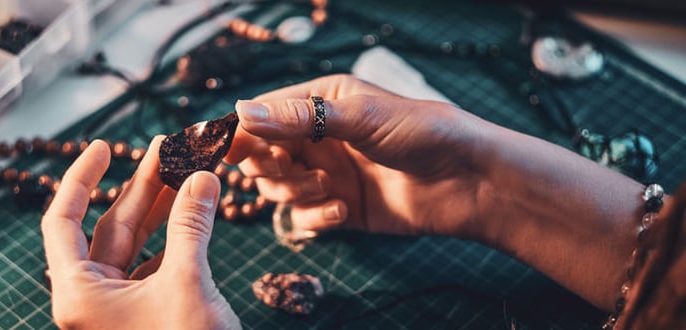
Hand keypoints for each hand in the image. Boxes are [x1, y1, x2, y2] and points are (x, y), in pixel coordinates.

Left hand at [41, 138, 239, 328]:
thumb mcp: (188, 283)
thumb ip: (192, 226)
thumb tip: (202, 177)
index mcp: (80, 294)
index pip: (63, 222)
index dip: (81, 178)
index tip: (104, 146)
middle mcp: (94, 298)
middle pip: (110, 226)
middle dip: (141, 186)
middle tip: (168, 149)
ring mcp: (122, 305)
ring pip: (138, 242)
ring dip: (163, 207)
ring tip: (187, 169)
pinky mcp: (150, 310)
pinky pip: (159, 260)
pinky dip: (178, 234)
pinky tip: (196, 208)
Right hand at [225, 74, 488, 237]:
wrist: (466, 181)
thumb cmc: (420, 133)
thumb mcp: (358, 116)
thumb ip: (299, 118)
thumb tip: (240, 112)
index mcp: (320, 101)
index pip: (264, 114)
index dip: (244, 132)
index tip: (229, 149)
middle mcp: (318, 137)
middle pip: (263, 154)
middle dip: (269, 165)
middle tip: (288, 167)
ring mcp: (327, 173)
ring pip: (278, 188)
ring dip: (295, 190)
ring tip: (328, 186)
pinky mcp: (338, 207)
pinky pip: (303, 216)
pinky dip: (316, 216)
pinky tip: (343, 210)